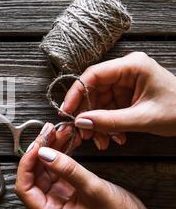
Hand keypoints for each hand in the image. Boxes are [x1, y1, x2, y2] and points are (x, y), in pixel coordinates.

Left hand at [15, 123, 175, 208]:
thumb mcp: (92, 189)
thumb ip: (67, 170)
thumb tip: (44, 153)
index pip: (24, 187)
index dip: (26, 165)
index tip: (36, 146)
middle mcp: (50, 205)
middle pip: (33, 174)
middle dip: (39, 151)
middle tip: (48, 132)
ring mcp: (58, 195)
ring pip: (45, 167)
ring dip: (50, 148)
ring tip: (58, 131)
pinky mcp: (67, 187)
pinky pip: (57, 166)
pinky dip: (60, 152)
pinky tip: (65, 139)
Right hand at [61, 52, 175, 149]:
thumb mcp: (142, 118)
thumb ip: (110, 120)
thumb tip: (80, 122)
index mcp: (132, 66)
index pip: (93, 75)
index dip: (76, 93)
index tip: (66, 112)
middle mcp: (126, 70)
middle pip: (94, 90)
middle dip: (88, 114)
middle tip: (84, 134)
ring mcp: (126, 82)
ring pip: (100, 102)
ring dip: (98, 123)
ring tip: (101, 142)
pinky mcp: (127, 94)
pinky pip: (109, 108)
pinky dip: (108, 124)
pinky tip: (113, 138)